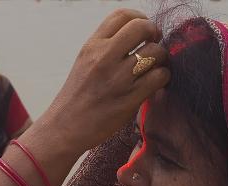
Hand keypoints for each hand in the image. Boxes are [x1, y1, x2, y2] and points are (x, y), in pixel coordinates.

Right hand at [36, 9, 168, 155]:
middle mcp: (104, 58)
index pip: (122, 15)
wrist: (64, 128)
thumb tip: (138, 34)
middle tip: (154, 45)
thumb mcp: (84, 62)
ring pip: (156, 52)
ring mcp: (118, 78)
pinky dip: (162, 78)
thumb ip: (107, 46)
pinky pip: (160, 77)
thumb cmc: (77, 96)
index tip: (143, 30)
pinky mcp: (129, 99)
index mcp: (92, 46)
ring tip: (153, 68)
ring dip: (161, 59)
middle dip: (154, 33)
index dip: (140, 17)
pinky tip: (154, 84)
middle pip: (142, 27)